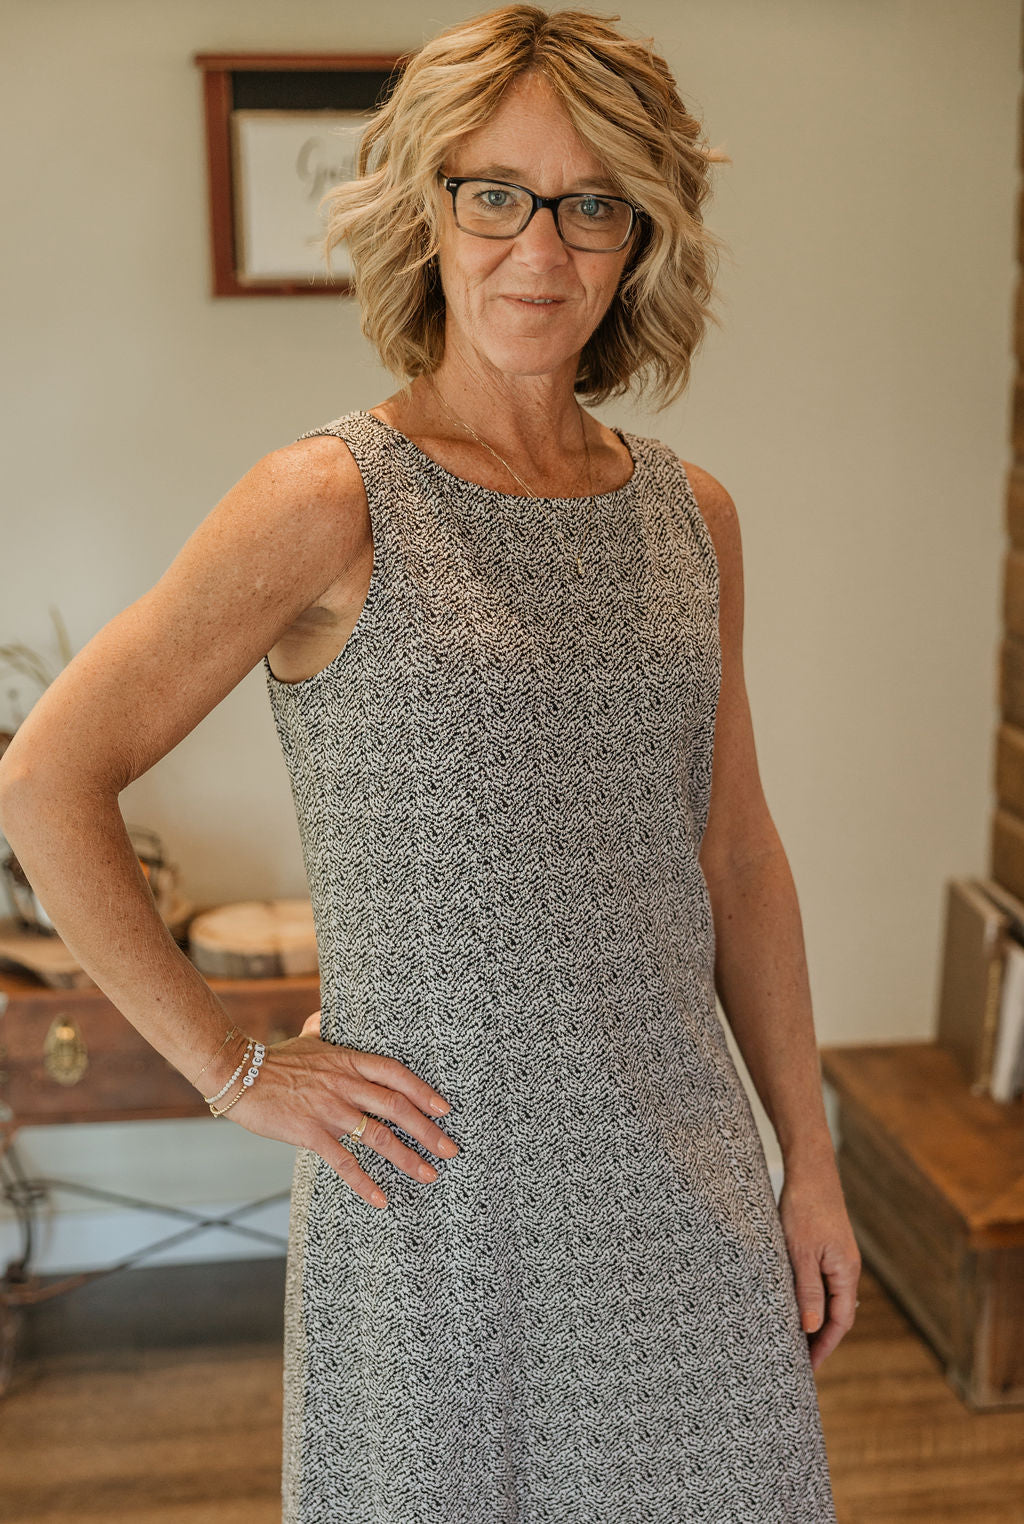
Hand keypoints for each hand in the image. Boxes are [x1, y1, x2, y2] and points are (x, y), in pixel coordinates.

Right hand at [222, 1009, 458, 1210]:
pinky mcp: (310, 1132)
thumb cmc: (273, 1059)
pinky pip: (344, 1162)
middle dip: (428, 1130)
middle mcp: (345, 1083)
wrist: (238, 1073)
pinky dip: (365, 1182)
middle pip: (397, 1107)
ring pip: (378, 1135)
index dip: (424, 1091)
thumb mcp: (306, 1040)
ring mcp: (329, 1109)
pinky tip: (381, 1199)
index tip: (446, 1109)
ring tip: (429, 1174)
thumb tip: (323, 1017)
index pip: (397, 1074)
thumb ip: (321, 1031)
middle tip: (451, 1150)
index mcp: (349, 1060)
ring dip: (408, 1157)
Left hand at [777, 1150, 861, 1371]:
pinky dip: (811, 1298)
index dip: (825, 1345)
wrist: (810, 1170)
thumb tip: (812, 1328)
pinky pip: (822, 1281)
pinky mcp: (827, 1246)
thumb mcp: (801, 1253)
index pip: (840, 1321)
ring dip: (815, 1318)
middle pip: (837, 1313)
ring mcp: (838, 1256)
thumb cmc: (804, 1208)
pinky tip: (795, 1302)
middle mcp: (847, 1267)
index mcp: (845, 1272)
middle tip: (800, 1361)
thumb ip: (808, 1290)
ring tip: (795, 1338)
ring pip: (829, 1297)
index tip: (809, 1367)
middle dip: (820, 1338)